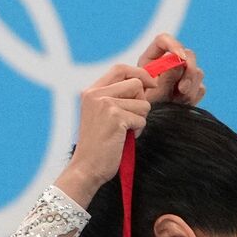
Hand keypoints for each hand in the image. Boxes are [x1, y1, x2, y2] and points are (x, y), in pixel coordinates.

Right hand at [55, 64, 153, 206]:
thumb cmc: (98, 144)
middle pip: (136, 83)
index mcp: (91, 91)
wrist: (86, 167)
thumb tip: (144, 83)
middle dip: (142, 101)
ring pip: (143, 102)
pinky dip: (137, 130)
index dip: (139, 73)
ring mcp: (105, 104)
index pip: (120, 69)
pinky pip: (141, 118)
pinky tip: (124, 138)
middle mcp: (96, 94)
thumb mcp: (101, 114)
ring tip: (125, 131)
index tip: (150, 84)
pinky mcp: (115, 117)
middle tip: (132, 118)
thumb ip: (116, 97)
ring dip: (140, 118)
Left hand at [136, 32, 204, 104]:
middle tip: (182, 89)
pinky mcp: (192, 88)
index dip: (174, 45)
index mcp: (152, 60)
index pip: (164, 41)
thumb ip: (164, 79)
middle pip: (187, 54)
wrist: (149, 128)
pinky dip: (193, 97)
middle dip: (189, 71)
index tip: (180, 57)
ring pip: (197, 72)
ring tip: (176, 103)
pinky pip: (200, 88)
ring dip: (190, 89)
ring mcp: (182, 76)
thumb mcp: (151, 95)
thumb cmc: (144, 111)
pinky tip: (181, 106)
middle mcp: (168, 65)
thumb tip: (178, 62)